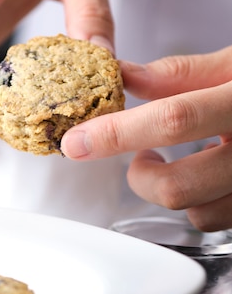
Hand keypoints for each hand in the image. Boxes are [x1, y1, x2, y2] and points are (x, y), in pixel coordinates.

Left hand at [61, 47, 231, 230]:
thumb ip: (180, 72)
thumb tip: (124, 75)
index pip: (173, 119)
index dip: (117, 132)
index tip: (76, 141)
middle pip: (177, 185)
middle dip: (139, 175)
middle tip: (138, 153)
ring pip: (196, 212)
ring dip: (169, 188)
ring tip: (174, 158)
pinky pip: (218, 220)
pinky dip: (198, 200)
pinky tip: (205, 171)